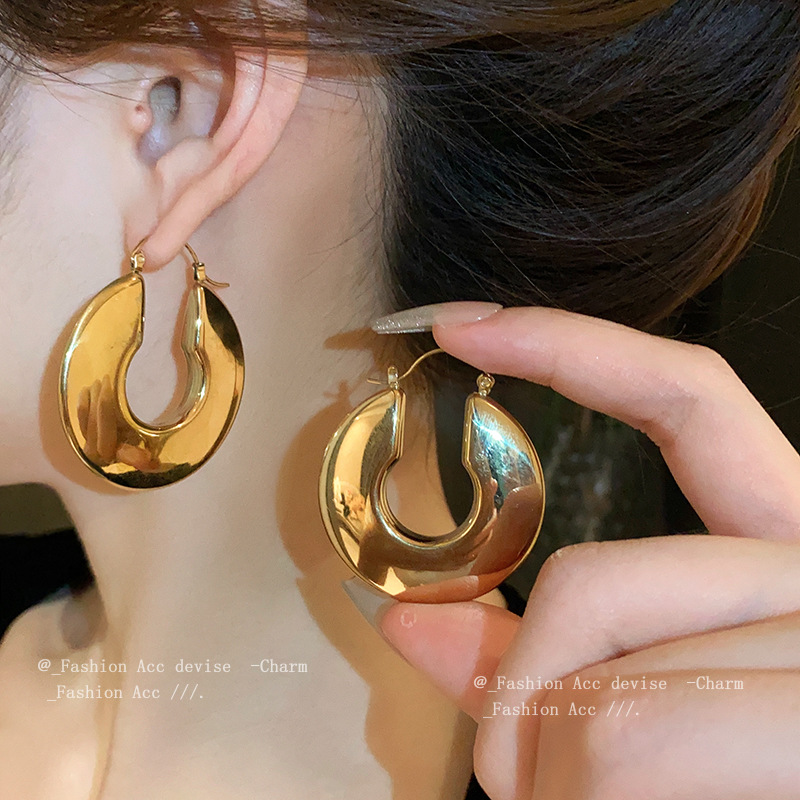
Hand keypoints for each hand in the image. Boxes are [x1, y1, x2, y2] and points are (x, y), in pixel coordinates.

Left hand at [378, 307, 799, 799]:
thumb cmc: (713, 775)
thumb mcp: (637, 706)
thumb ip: (532, 659)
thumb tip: (408, 618)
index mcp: (784, 552)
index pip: (688, 401)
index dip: (570, 346)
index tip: (464, 324)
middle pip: (592, 581)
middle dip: (527, 688)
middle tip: (529, 762)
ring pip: (599, 684)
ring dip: (553, 769)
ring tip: (588, 798)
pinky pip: (627, 734)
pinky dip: (577, 791)